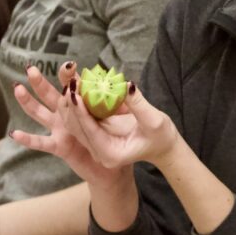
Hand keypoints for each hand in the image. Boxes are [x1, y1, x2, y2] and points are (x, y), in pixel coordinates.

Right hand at [10, 63, 132, 190]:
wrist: (114, 166)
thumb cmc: (119, 139)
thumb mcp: (122, 118)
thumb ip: (123, 103)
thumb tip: (128, 85)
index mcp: (81, 105)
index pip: (72, 86)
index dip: (68, 76)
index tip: (70, 66)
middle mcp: (68, 116)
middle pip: (51, 96)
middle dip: (40, 82)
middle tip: (30, 68)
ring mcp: (62, 131)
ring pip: (41, 114)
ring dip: (28, 102)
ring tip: (17, 88)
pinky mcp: (61, 147)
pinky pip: (43, 143)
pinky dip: (29, 139)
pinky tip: (15, 133)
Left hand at [56, 78, 179, 171]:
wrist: (163, 146)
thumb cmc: (162, 137)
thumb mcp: (154, 120)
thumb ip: (138, 104)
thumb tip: (126, 84)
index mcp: (111, 153)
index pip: (90, 131)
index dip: (81, 112)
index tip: (74, 94)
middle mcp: (99, 151)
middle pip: (77, 128)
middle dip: (72, 105)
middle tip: (71, 82)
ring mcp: (97, 143)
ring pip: (76, 123)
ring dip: (73, 103)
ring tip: (73, 81)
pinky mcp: (98, 133)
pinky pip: (85, 117)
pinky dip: (81, 103)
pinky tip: (80, 85)